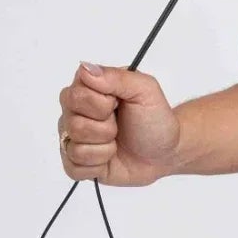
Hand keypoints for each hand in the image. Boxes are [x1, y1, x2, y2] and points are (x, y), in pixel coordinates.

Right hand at [56, 62, 181, 185]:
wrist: (165, 153)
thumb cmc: (154, 120)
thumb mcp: (145, 90)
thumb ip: (116, 77)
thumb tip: (86, 69)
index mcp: (87, 88)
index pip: (75, 95)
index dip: (101, 105)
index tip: (118, 104)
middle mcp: (74, 111)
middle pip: (73, 123)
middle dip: (105, 129)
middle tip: (119, 126)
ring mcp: (73, 137)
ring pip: (74, 148)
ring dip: (104, 148)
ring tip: (116, 142)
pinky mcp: (76, 162)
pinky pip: (73, 168)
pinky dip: (97, 166)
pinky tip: (109, 159)